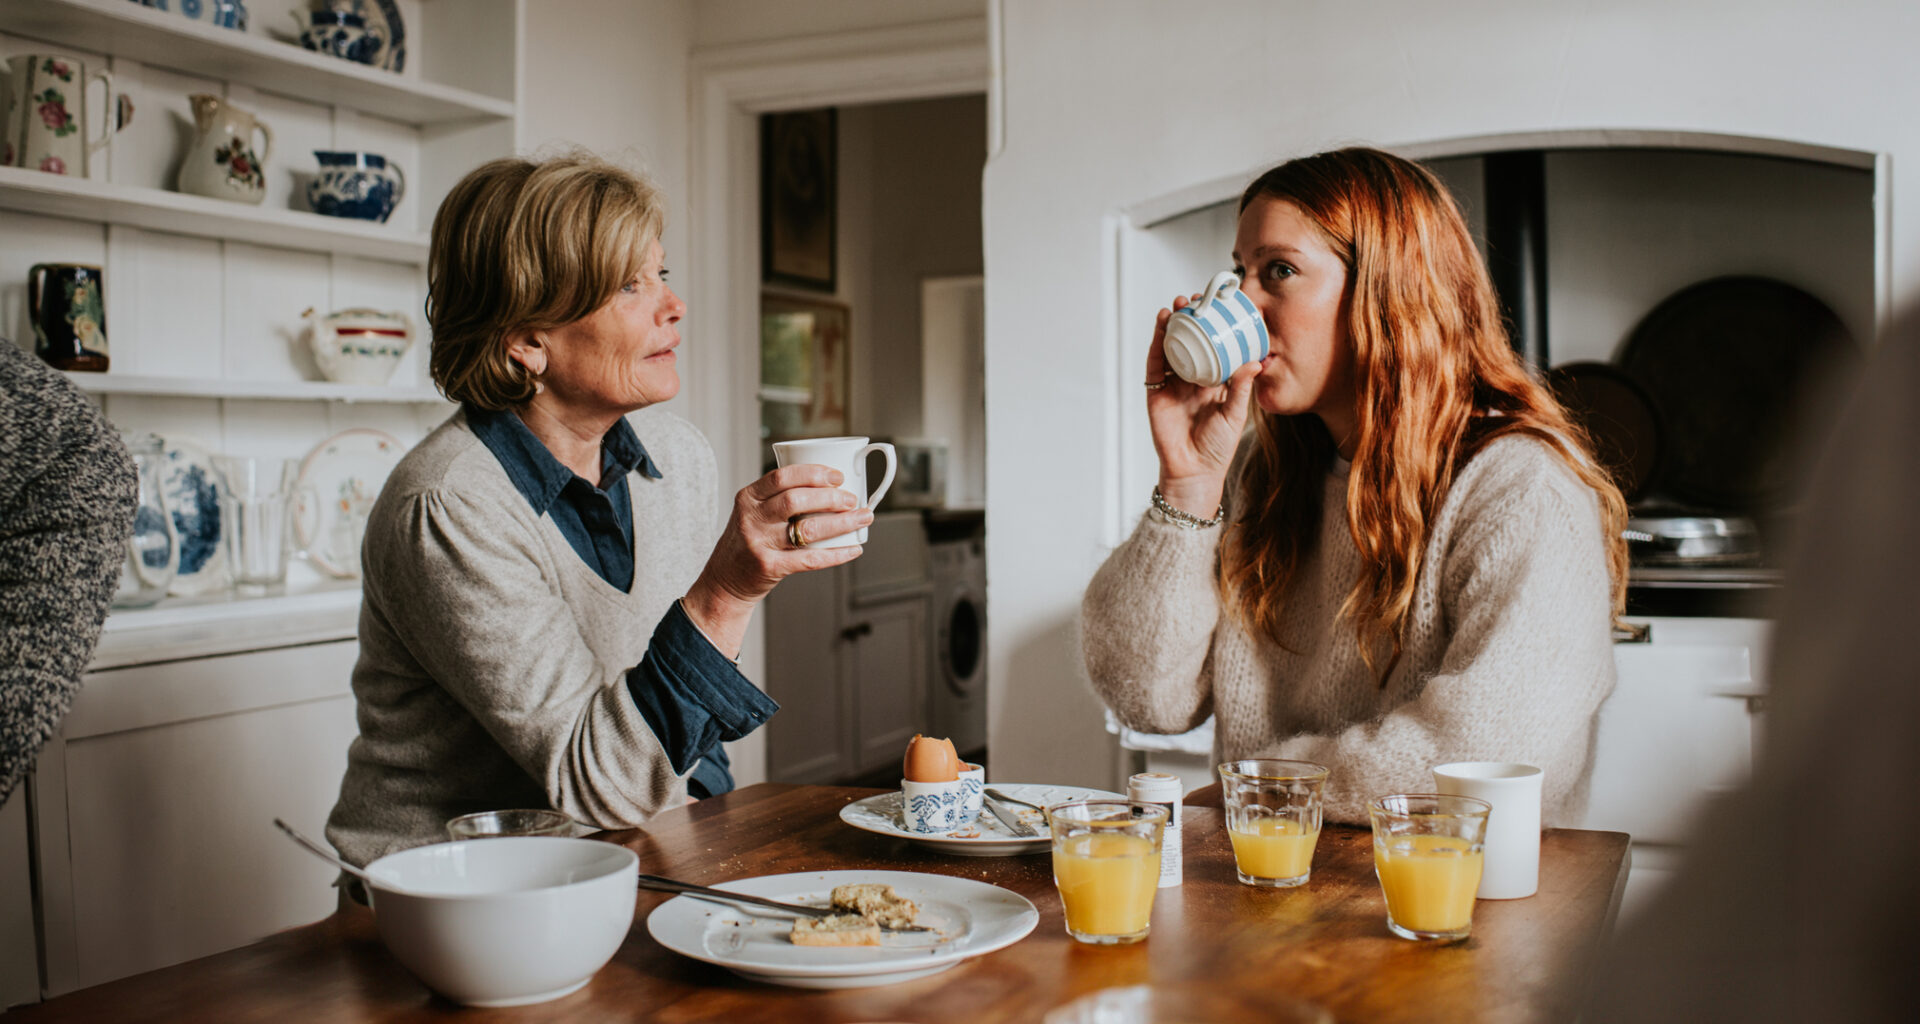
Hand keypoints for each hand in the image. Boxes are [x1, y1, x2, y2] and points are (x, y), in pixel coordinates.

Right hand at [683, 464, 872, 655]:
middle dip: (831, 497)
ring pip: (807, 529)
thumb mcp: (753, 513)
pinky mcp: (769, 567)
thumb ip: (780, 499)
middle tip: (852, 499)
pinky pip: (810, 560)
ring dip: (841, 522)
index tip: (837, 476)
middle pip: (796, 500)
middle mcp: (751, 518)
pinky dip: (836, 554)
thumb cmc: (748, 542)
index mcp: (748, 498)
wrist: (724, 581)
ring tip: (862, 517)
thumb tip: (832, 488)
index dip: (813, 473)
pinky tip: (853, 549)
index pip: (782, 477)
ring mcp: (759, 544)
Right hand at [1145, 293, 1261, 515]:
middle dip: (1191, 320)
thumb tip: (1254, 362)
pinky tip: (1162, 325)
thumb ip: (1241, 388)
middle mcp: (1192, 378)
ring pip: (1171, 347)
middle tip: (1197, 299)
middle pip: (1190, 342)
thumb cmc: (1217, 447)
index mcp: (1213, 382)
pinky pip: (1155, 362)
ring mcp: (1172, 384)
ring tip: (1178, 306)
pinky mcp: (1156, 391)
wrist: (1194, 471)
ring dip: (1173, 325)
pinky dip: (1157, 342)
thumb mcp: (1235, 414)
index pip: (1213, 347)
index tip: (1220, 307)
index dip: (1214, 327)